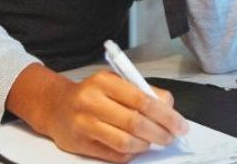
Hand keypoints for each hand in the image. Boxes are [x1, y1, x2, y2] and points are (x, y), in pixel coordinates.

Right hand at [11, 66, 188, 162]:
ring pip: (125, 142)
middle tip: (172, 136)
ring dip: (146, 145)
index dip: (166, 115)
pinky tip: (135, 147)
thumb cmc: (93, 94)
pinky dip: (131, 154)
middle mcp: (92, 101)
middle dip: (160, 133)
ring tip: (153, 141)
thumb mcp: (116, 83)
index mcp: (104, 81)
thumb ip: (142, 92)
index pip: (142, 100)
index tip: (180, 124)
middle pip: (135, 123)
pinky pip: (114, 155)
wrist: (56, 106)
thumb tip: (169, 109)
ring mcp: (84, 124)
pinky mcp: (80, 145)